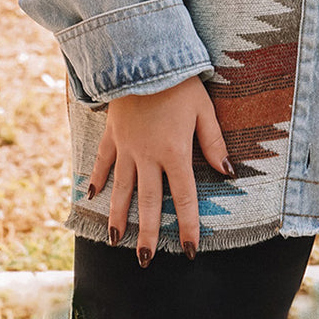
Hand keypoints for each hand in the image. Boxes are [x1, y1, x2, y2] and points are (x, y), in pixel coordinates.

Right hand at [87, 75, 233, 266]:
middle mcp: (148, 156)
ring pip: (122, 189)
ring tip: (116, 240)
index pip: (184, 197)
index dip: (189, 226)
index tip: (189, 251)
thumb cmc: (180, 83)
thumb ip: (214, 143)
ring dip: (119, 216)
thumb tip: (228, 173)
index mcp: (174, 152)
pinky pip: (102, 162)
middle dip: (148, 234)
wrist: (144, 57)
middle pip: (149, 202)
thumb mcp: (204, 110)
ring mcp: (126, 147)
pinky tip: (91, 196)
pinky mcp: (112, 135)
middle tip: (146, 261)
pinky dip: (96, 179)